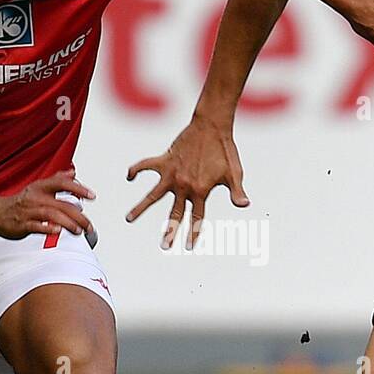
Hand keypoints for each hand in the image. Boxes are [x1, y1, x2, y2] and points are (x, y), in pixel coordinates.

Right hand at [0, 171, 95, 239]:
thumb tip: (72, 172)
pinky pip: (36, 226)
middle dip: (78, 216)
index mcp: (41, 187)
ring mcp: (29, 211)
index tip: (91, 195)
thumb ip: (57, 180)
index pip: (62, 183)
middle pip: (62, 204)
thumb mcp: (39, 187)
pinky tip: (57, 231)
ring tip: (78, 231)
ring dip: (68, 223)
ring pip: (51, 215)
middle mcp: (36, 198)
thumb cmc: (21, 202)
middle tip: (88, 225)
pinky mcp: (22, 225)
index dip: (78, 188)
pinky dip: (47, 229)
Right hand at [125, 114, 248, 248]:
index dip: (193, 234)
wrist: (212, 126)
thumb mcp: (234, 173)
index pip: (196, 218)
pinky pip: (146, 165)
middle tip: (164, 246)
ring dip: (140, 208)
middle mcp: (183, 185)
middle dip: (169, 231)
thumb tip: (244, 205)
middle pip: (175, 214)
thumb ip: (237, 191)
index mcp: (201, 191)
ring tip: (128, 219)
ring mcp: (171, 173)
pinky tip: (129, 177)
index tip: (189, 247)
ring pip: (152, 195)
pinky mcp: (164, 160)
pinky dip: (136, 170)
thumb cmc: (225, 150)